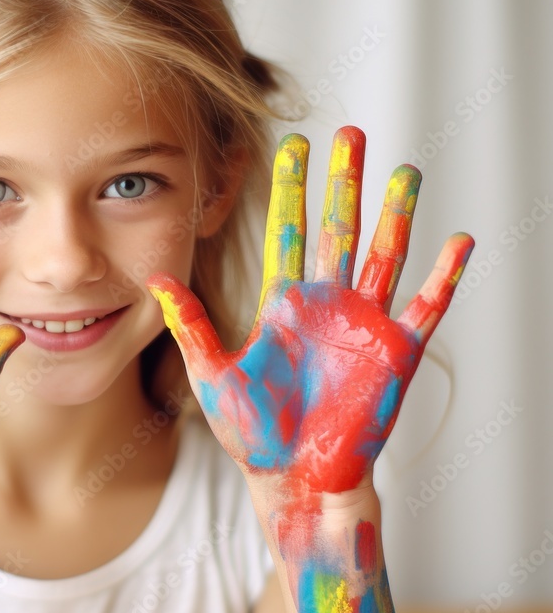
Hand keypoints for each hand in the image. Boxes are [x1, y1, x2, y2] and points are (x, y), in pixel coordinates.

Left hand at [148, 127, 472, 499]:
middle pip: (338, 229)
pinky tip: (458, 241)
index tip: (292, 144)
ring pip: (385, 255)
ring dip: (397, 213)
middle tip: (351, 134)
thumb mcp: (211, 373)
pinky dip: (443, 276)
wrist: (293, 479)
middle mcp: (326, 304)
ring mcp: (363, 325)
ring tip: (405, 170)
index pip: (287, 231)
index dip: (290, 188)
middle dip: (344, 182)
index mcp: (283, 304)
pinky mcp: (394, 354)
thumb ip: (188, 324)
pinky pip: (425, 307)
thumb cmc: (252, 434)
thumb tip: (154, 279)